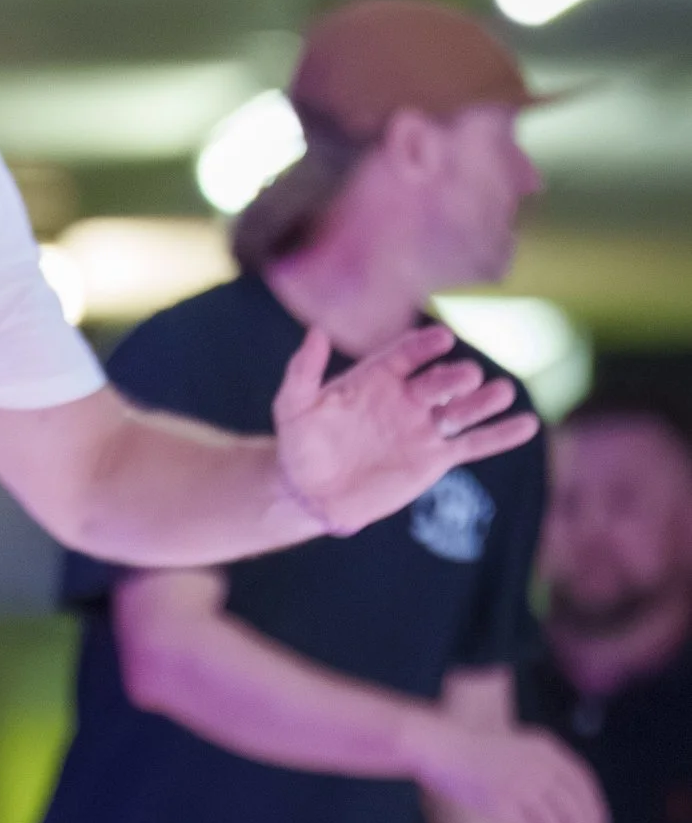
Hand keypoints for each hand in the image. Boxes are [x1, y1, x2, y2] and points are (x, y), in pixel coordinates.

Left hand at [272, 322, 534, 537]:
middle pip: (440, 382)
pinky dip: (501, 435)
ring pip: (462, 410)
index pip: (406, 354)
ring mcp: (424, 427)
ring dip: (484, 401)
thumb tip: (316, 331)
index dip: (423, 346)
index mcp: (377, 376)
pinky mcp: (435, 458)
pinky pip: (473, 445)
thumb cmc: (299, 444)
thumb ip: (304, 370)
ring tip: (503, 393)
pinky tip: (528, 425)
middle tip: (466, 377)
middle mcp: (406, 397)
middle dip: (454, 378)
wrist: (309, 492)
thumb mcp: (293, 405)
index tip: (442, 339)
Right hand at [416, 712, 607, 822]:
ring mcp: (521, 785)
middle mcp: (539, 768)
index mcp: (546, 751)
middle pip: (574, 810)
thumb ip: (540, 765)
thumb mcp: (516, 748)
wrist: (442, 746)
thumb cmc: (473, 751)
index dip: (595, 810)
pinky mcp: (502, 802)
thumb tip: (560, 797)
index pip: (583, 784)